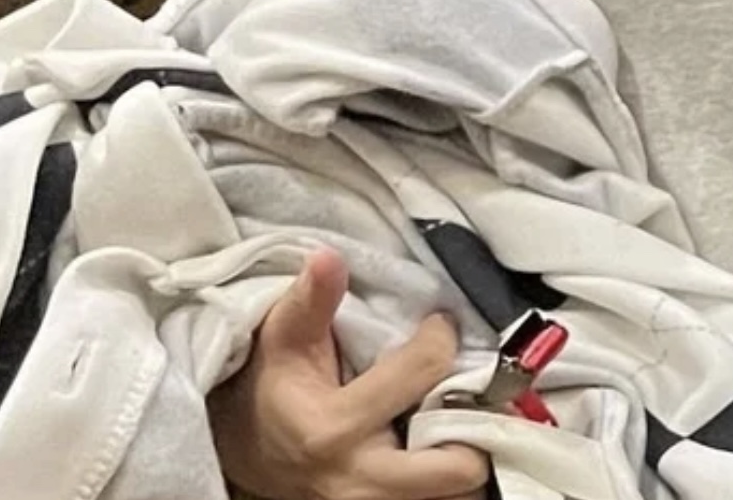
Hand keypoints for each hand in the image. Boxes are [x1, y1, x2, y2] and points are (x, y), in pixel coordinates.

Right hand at [209, 250, 489, 499]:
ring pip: (458, 495)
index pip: (422, 374)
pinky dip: (457, 478)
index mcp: (336, 429)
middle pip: (458, 469)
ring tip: (463, 413)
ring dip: (470, 452)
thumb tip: (329, 257)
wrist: (256, 450)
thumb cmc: (275, 383)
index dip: (441, 337)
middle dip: (477, 426)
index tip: (440, 322)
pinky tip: (448, 440)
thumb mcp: (284, 337)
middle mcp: (364, 479)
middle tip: (471, 386)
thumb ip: (311, 300)